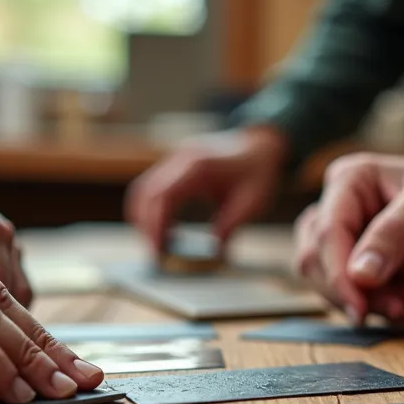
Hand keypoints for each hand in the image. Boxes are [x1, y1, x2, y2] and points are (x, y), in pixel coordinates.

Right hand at [126, 126, 287, 251]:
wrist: (259, 146)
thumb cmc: (257, 172)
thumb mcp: (252, 202)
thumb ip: (231, 226)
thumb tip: (214, 254)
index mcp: (199, 166)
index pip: (164, 196)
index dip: (156, 225)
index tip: (158, 251)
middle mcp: (180, 160)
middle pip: (146, 194)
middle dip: (147, 227)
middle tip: (157, 256)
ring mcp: (173, 162)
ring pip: (143, 191)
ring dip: (144, 219)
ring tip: (158, 247)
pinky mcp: (173, 168)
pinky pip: (151, 190)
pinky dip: (151, 211)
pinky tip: (164, 232)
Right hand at [293, 149, 403, 322]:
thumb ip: (394, 234)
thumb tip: (357, 275)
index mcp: (351, 182)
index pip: (324, 232)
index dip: (336, 273)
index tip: (360, 305)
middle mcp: (348, 210)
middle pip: (316, 261)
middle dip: (349, 292)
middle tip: (392, 309)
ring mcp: (362, 243)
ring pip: (335, 285)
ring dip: (371, 304)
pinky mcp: (380, 271)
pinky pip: (364, 299)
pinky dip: (389, 307)